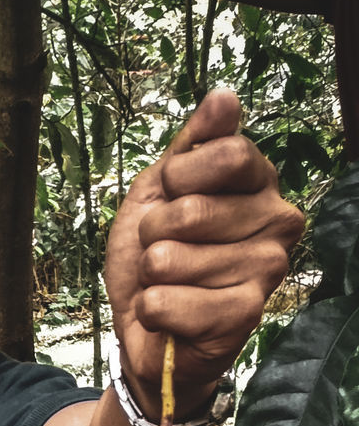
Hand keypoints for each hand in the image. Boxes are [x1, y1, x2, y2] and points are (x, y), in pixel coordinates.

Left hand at [103, 89, 303, 417]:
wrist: (146, 328)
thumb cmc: (156, 258)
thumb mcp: (158, 191)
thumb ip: (191, 144)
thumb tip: (224, 97)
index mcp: (260, 184)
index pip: (223, 153)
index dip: (176, 178)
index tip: (171, 197)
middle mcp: (278, 221)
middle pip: (188, 210)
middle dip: (152, 235)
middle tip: (164, 252)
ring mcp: (267, 269)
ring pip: (168, 258)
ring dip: (151, 276)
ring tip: (169, 284)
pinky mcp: (245, 315)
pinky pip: (165, 301)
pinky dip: (151, 309)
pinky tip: (171, 316)